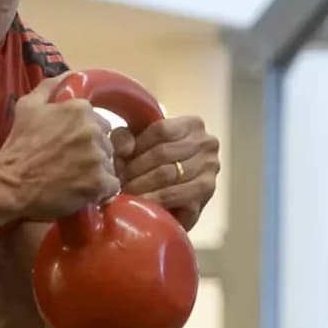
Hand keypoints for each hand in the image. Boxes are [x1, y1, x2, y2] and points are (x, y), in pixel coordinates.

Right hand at [0, 73, 118, 220]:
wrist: (9, 183)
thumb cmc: (18, 146)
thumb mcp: (28, 106)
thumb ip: (51, 87)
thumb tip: (70, 74)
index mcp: (80, 109)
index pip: (99, 123)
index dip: (86, 138)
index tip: (70, 148)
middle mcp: (93, 130)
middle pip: (106, 144)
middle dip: (93, 154)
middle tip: (71, 166)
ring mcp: (98, 157)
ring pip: (109, 164)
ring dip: (96, 173)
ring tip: (74, 180)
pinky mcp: (99, 182)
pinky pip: (112, 185)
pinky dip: (100, 191)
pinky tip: (83, 191)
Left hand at [115, 114, 220, 232]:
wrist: (173, 201)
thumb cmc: (154, 165)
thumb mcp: (138, 143)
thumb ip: (125, 137)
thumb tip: (125, 149)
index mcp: (193, 124)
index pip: (161, 130)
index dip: (136, 145)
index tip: (118, 160)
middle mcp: (207, 143)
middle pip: (163, 153)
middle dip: (135, 169)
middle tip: (117, 181)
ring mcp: (210, 168)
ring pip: (167, 174)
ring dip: (141, 185)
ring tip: (124, 191)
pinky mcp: (206, 193)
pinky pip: (173, 195)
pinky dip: (153, 199)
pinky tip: (139, 203)